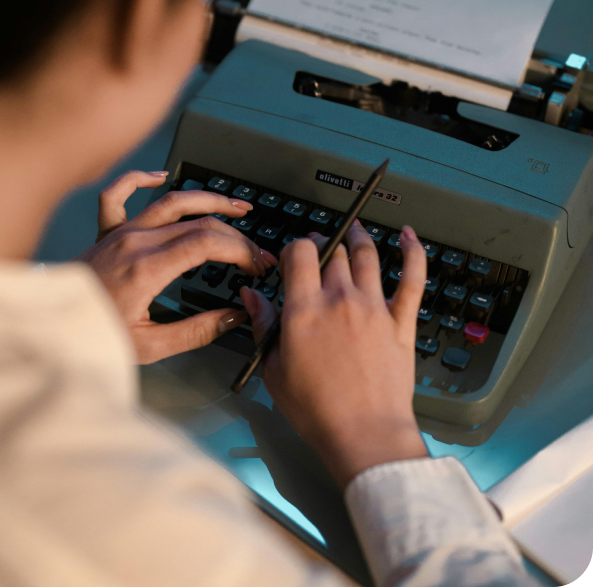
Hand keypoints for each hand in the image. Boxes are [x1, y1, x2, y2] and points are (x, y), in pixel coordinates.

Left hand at [78, 170, 276, 362]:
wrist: (48, 329)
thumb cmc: (92, 336)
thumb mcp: (150, 347)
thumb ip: (196, 331)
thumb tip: (233, 316)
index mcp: (146, 269)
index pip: (207, 243)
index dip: (240, 250)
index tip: (256, 265)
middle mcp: (134, 242)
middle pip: (198, 223)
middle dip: (235, 236)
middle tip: (255, 254)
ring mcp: (120, 233)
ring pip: (171, 202)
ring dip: (208, 200)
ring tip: (236, 207)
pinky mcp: (106, 233)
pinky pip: (120, 194)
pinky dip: (140, 179)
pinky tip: (160, 177)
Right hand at [241, 221, 428, 487]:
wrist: (364, 434)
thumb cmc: (315, 409)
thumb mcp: (274, 368)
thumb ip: (263, 324)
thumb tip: (251, 294)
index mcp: (305, 309)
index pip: (299, 253)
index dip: (294, 248)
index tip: (292, 258)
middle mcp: (340, 299)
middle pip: (332, 252)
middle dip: (322, 244)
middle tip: (319, 248)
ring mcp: (374, 308)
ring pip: (367, 257)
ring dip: (358, 238)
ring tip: (355, 229)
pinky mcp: (401, 322)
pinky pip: (412, 279)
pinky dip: (412, 253)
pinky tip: (408, 235)